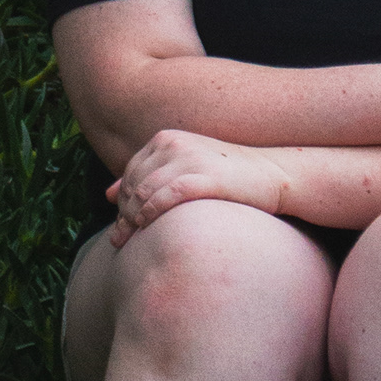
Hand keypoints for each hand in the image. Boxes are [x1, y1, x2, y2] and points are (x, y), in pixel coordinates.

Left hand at [108, 130, 286, 241]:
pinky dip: (151, 213)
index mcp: (166, 139)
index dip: (121, 201)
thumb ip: (148, 178)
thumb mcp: (184, 170)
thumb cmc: (229, 178)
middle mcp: (173, 144)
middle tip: (119, 240)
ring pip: (144, 191)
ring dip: (132, 218)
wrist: (274, 175)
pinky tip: (147, 227)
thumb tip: (107, 194)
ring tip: (128, 241)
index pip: (130, 173)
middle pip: (134, 183)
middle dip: (123, 213)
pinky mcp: (204, 176)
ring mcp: (189, 158)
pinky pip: (166, 195)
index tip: (120, 226)